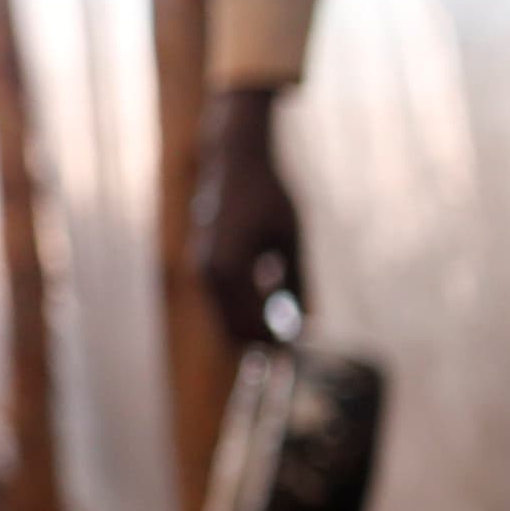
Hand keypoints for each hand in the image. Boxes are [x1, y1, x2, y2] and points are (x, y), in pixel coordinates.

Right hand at [192, 86, 300, 353]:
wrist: (235, 161)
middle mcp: (208, 271)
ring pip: (224, 317)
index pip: (250, 326)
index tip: (300, 349)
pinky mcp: (202, 261)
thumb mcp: (291, 240)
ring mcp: (201, 267)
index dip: (275, 344)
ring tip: (285, 315)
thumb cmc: (269, 195)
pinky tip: (271, 291)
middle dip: (262, 340)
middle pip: (233, 329)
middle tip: (295, 343)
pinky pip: (222, 300)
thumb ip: (298, 282)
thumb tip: (308, 323)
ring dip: (254, 324)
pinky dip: (245, 307)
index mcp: (230, 268)